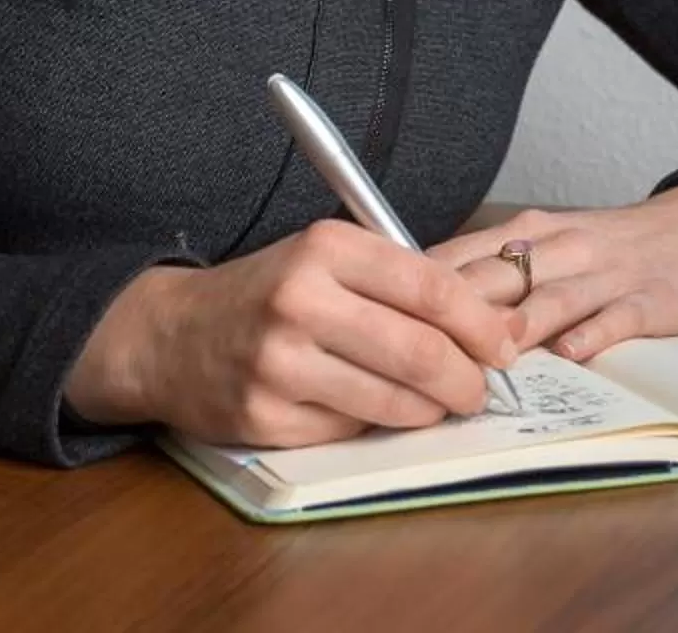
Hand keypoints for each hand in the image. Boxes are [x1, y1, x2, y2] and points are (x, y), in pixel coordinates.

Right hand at [65, 219, 522, 447]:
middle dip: (467, 379)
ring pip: (393, 400)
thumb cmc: (268, 293)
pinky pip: (351, 429)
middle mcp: (300, 301)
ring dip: (431, 409)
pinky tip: (374, 408)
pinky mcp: (266, 417)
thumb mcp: (328, 260)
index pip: (430, 287)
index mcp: (324, 247)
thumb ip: (403, 281)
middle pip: (419, 351)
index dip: (480, 323)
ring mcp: (279, 364)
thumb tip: (500, 323)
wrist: (171, 335)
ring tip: (438, 402)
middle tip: (480, 389)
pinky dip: (376, 424)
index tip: (506, 345)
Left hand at [428, 187, 677, 365]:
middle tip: (418, 354)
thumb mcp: (546, 244)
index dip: (418, 293)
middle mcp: (561, 247)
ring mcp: (606, 274)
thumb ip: (488, 271)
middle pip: (496, 279)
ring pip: (552, 298)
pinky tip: (572, 351)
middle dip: (456, 317)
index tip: (379, 322)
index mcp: (528, 233)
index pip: (460, 258)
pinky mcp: (649, 299)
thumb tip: (413, 307)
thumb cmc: (610, 248)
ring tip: (488, 357)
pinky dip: (593, 333)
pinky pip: (616, 316)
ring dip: (518, 328)